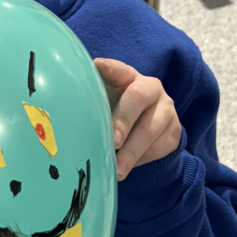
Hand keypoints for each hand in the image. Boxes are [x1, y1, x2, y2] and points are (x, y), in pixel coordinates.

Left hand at [95, 58, 181, 180]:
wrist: (150, 124)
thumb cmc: (117, 109)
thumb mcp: (105, 101)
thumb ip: (91, 98)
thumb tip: (63, 105)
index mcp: (129, 76)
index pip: (119, 69)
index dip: (110, 68)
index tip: (98, 66)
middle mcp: (151, 88)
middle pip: (138, 99)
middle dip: (124, 120)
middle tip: (113, 141)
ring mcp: (166, 109)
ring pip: (151, 129)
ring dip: (133, 152)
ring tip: (118, 170)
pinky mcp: (174, 131)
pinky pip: (159, 147)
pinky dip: (142, 160)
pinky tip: (128, 167)